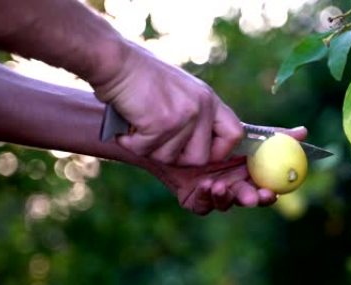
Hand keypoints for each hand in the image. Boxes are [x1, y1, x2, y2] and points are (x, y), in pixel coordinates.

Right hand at [92, 42, 242, 166]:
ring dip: (149, 148)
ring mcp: (184, 115)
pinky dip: (132, 143)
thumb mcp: (181, 92)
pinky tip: (127, 125)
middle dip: (176, 157)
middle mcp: (201, 107)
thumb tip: (202, 150)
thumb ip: (195, 116)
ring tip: (138, 125)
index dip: (219, 151)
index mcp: (208, 99)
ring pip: (170, 158)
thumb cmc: (140, 77)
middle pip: (200, 158)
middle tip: (156, 140)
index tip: (198, 151)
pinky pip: (147, 151)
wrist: (116, 61)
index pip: (235, 134)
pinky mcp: (162, 123)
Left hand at [145, 127, 307, 214]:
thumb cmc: (213, 131)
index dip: (271, 193)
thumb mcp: (243, 130)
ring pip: (226, 203)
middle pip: (248, 199)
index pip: (266, 188)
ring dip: (226, 197)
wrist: (177, 133)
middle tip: (252, 196)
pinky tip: (205, 186)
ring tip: (221, 186)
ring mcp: (215, 194)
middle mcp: (234, 185)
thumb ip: (273, 135)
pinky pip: (203, 205)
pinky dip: (206, 197)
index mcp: (249, 173)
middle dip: (252, 200)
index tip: (273, 191)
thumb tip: (304, 132)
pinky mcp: (195, 200)